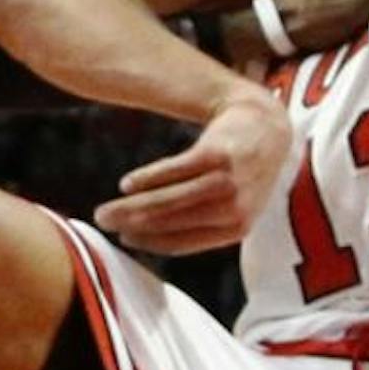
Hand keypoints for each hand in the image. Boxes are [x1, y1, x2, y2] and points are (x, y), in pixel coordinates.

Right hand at [95, 87, 289, 254]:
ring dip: (132, 207)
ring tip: (106, 209)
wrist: (266, 126)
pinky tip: (126, 184)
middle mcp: (234, 209)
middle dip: (131, 225)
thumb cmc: (241, 170)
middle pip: (171, 221)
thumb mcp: (231, 203)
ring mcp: (227, 181)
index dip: (148, 243)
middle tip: (102, 222)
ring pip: (170, 200)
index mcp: (236, 229)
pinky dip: (149, 178)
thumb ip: (199, 222)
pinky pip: (176, 170)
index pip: (182, 243)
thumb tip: (148, 236)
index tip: (122, 239)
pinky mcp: (218, 154)